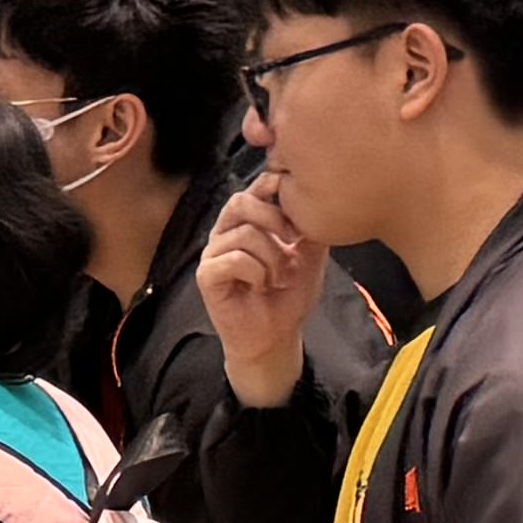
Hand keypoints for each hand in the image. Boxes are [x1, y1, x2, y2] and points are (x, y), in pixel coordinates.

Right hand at [196, 171, 326, 407]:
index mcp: (248, 221)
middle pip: (241, 201)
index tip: (298, 208)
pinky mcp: (207, 276)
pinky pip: (234, 260)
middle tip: (294, 243)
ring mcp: (213, 253)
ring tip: (280, 277)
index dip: (275, 188)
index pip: (255, 187)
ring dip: (272, 257)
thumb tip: (316, 199)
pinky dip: (256, 273)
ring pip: (243, 234)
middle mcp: (226, 232)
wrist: (278, 335)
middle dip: (274, 219)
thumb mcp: (311, 253)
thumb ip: (310, 224)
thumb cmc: (289, 294)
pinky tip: (262, 287)